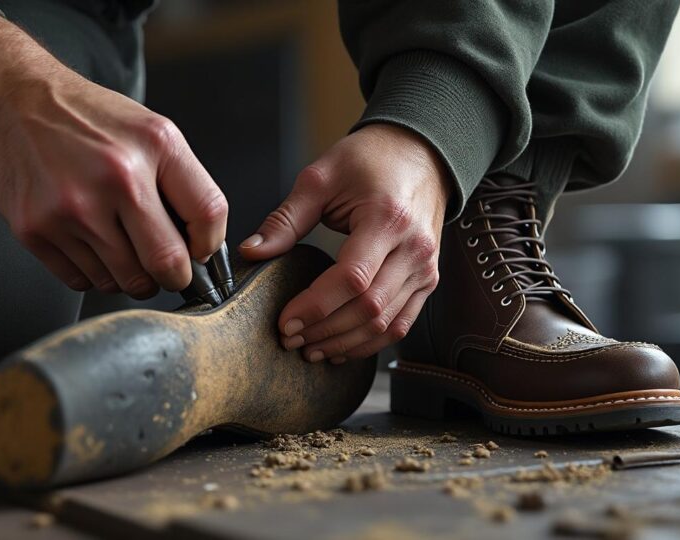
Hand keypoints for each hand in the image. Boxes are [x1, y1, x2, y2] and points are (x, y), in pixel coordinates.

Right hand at [0, 10, 226, 297]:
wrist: (9, 100)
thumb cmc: (86, 118)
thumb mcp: (151, 130)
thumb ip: (184, 183)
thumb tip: (203, 246)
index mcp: (155, 146)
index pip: (208, 216)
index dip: (209, 245)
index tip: (198, 251)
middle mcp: (116, 177)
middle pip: (167, 264)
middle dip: (174, 276)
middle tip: (165, 267)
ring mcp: (72, 208)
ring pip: (125, 282)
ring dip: (132, 277)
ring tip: (122, 246)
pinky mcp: (36, 230)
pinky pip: (83, 281)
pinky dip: (95, 274)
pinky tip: (90, 244)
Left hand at [240, 124, 448, 362]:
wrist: (419, 154)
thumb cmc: (370, 160)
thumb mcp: (320, 179)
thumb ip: (285, 220)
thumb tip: (251, 253)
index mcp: (387, 218)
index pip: (352, 278)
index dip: (315, 307)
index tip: (285, 322)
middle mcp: (414, 248)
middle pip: (369, 308)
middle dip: (324, 331)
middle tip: (290, 340)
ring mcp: (425, 267)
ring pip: (385, 323)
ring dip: (345, 343)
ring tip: (310, 349)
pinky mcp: (427, 280)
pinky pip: (401, 324)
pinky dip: (370, 342)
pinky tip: (341, 347)